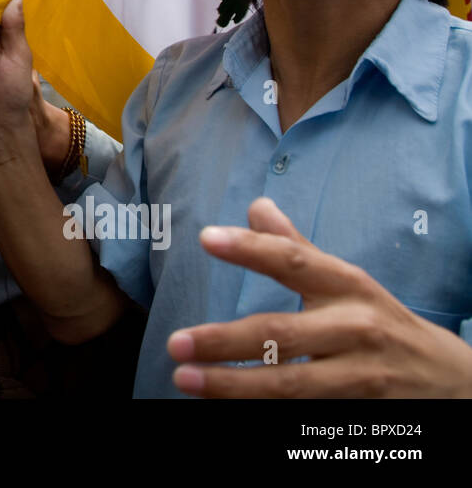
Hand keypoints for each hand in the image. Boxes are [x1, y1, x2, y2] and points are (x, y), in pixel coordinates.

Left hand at [168, 197, 471, 396]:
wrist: (451, 380)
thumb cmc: (382, 322)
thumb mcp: (346, 282)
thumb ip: (296, 249)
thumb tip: (256, 206)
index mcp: (347, 286)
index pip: (294, 261)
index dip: (251, 249)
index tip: (205, 238)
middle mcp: (354, 328)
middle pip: (281, 334)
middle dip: (224, 340)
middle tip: (176, 342)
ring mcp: (359, 375)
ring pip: (289, 384)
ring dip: (233, 385)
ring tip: (185, 379)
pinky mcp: (360, 412)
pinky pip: (304, 414)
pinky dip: (263, 412)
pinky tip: (224, 409)